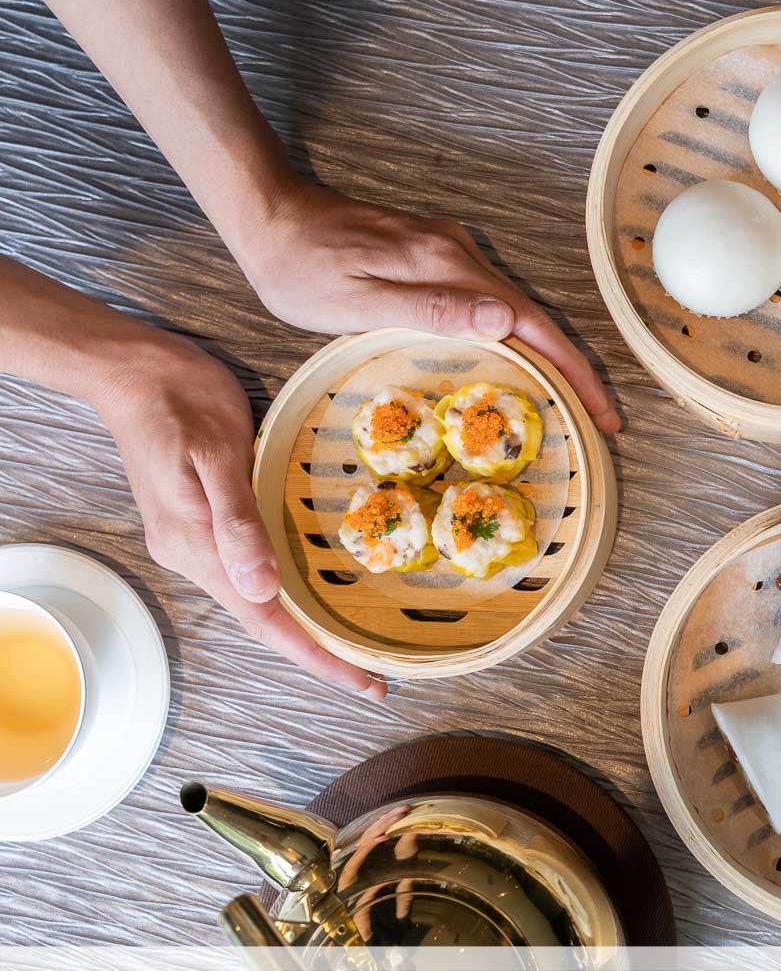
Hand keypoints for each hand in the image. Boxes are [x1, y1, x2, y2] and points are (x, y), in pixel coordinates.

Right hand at [97, 330, 385, 699]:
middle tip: (374, 680)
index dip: (317, 657)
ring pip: (255, 601)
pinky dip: (282, 596)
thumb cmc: (181, 402)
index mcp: (197, 545)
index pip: (265, 620)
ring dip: (301, 629)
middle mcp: (193, 555)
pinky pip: (246, 575)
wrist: (131, 371)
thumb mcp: (216, 454)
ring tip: (352, 649)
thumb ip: (237, 523)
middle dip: (318, 654)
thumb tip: (263, 587)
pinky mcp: (197, 524)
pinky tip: (307, 596)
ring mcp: (192, 541)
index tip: (364, 685)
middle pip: (263, 620)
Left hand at [233, 181, 620, 432]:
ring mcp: (449, 250)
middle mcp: (459, 253)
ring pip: (515, 310)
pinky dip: (515, 337)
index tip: (602, 412)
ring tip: (568, 401)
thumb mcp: (359, 301)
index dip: (574, 371)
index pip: (532, 325)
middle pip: (535, 318)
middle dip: (573, 370)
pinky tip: (514, 362)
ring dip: (547, 355)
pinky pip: (490, 302)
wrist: (268, 216)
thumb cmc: (301, 269)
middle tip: (596, 419)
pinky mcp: (435, 254)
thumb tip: (505, 319)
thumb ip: (433, 310)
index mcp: (447, 267)